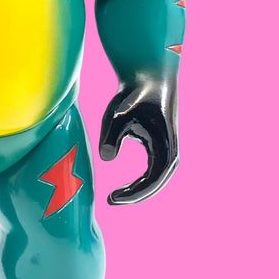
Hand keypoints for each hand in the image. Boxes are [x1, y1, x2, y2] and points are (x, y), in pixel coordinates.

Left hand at [98, 77, 177, 204]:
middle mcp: (171, 153)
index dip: (133, 195)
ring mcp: (168, 151)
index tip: (112, 199)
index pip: (152, 183)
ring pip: (155, 182)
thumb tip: (106, 158)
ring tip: (116, 197)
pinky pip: (152, 174)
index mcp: (166, 149)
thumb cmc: (133, 96)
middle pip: (155, 186)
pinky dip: (140, 184)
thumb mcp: (117, 115)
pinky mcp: (160, 148)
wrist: (149, 77)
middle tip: (111, 201)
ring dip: (138, 192)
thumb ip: (111, 136)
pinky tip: (123, 189)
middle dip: (134, 197)